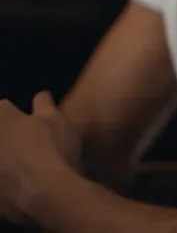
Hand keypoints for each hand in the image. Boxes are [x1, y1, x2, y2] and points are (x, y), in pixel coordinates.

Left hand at [0, 91, 81, 223]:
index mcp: (0, 115)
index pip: (3, 108)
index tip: (29, 126)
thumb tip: (41, 95)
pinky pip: (0, 183)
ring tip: (21, 167)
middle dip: (6, 138)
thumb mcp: (56, 119)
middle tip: (25, 147)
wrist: (46, 195)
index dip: (16, 117)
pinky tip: (17, 186)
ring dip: (4, 160)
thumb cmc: (52, 148)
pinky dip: (4, 183)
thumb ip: (44, 104)